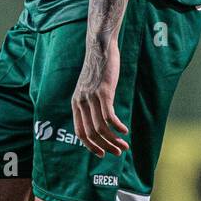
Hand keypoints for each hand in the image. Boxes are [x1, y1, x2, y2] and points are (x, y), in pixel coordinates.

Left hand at [71, 38, 129, 157]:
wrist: (100, 46)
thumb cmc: (98, 67)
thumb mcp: (89, 87)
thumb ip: (90, 102)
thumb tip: (100, 118)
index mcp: (76, 103)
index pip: (80, 132)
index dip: (90, 146)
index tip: (102, 153)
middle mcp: (81, 102)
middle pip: (91, 133)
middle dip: (105, 146)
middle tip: (118, 152)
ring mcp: (91, 97)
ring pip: (101, 127)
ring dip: (113, 140)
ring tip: (124, 145)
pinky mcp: (104, 91)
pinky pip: (109, 116)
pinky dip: (117, 127)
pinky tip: (124, 130)